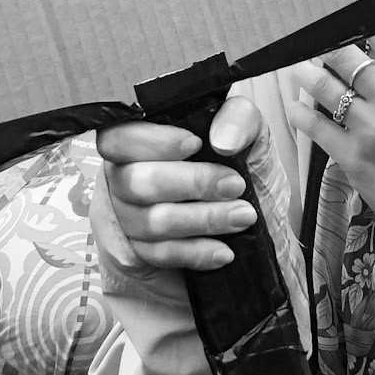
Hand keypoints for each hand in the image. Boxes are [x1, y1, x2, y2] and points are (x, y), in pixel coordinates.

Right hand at [95, 96, 263, 274]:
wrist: (256, 214)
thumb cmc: (240, 166)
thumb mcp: (247, 131)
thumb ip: (238, 119)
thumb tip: (222, 140)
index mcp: (138, 140)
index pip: (118, 138)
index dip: (151, 141)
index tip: (194, 143)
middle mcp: (125, 177)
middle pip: (137, 182)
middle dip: (192, 183)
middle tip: (234, 185)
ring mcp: (128, 217)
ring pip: (152, 221)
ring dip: (203, 219)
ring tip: (242, 216)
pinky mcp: (142, 252)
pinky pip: (161, 255)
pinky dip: (196, 252)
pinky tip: (224, 250)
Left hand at [291, 32, 374, 267]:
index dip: (359, 23)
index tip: (344, 22)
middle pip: (345, 56)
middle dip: (325, 47)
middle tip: (312, 43)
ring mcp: (371, 127)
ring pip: (325, 87)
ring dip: (307, 74)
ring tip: (298, 68)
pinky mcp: (354, 158)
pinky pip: (316, 127)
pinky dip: (301, 114)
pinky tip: (295, 108)